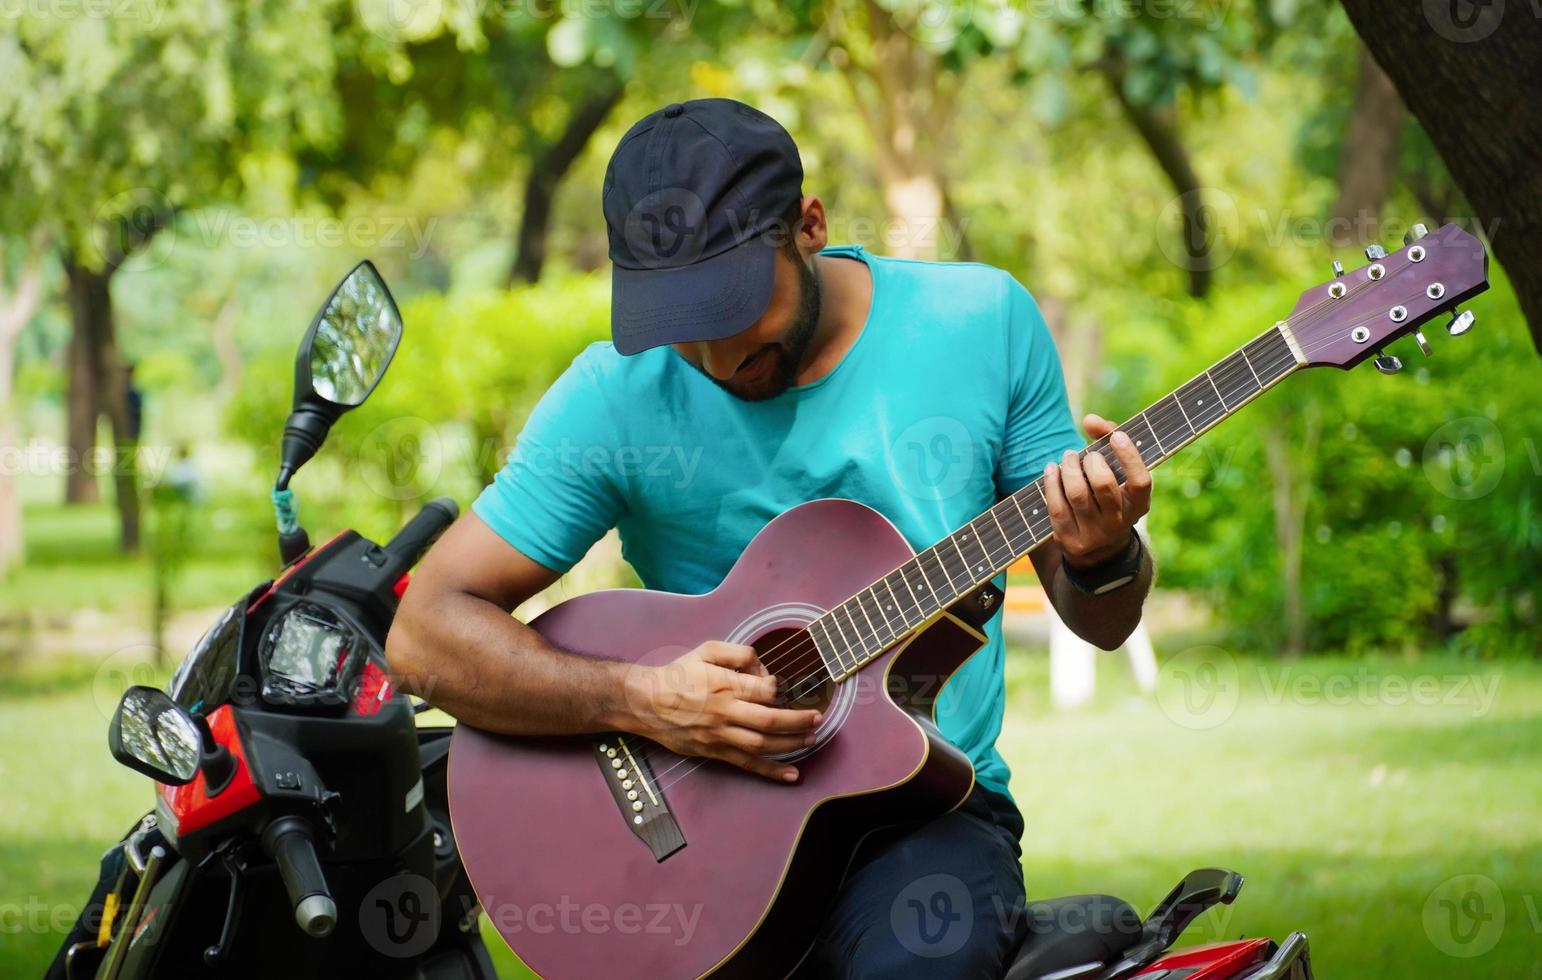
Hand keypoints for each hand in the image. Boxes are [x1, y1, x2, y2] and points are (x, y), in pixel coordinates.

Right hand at [622, 641, 821, 782]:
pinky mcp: (715, 751)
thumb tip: (763, 666)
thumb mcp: (707, 650)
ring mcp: (720, 735)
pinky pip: (747, 763)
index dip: (781, 688)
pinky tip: (791, 774)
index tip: (784, 687)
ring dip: (791, 744)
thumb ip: (738, 652)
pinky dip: (771, 771)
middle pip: (770, 720)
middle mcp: (725, 712)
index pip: (765, 690)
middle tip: (817, 718)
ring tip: (811, 739)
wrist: (647, 702)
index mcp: (725, 685)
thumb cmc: (679, 674)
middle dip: (799, 720)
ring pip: (763, 744)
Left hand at [1042, 414, 1151, 569]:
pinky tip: (1052, 469)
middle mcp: (1118, 522)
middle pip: (1103, 485)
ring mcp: (1093, 534)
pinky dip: (1051, 482)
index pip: (1140, 481)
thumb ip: (1108, 440)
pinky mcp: (1069, 540)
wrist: (1099, 549)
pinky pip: (1056, 507)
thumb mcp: (1118, 473)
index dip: (1130, 457)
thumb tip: (1090, 420)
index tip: (1117, 436)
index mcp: (1138, 505)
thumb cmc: (1108, 495)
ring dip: (1068, 469)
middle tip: (1087, 455)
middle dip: (1091, 462)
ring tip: (1068, 457)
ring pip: (1077, 495)